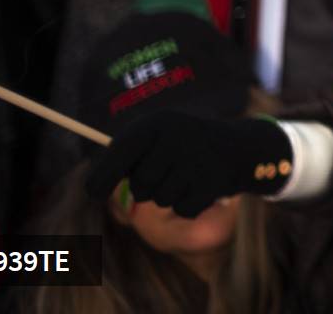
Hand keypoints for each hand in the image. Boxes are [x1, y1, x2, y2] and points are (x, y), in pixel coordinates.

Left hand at [86, 110, 293, 218]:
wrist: (240, 146)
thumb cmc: (184, 145)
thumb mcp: (157, 140)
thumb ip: (126, 160)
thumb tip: (92, 189)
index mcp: (156, 124)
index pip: (118, 155)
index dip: (101, 179)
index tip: (93, 194)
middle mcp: (175, 137)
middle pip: (140, 186)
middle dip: (150, 187)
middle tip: (168, 172)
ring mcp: (196, 159)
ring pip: (161, 200)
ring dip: (171, 195)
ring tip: (187, 176)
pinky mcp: (212, 181)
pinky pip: (183, 209)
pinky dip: (190, 205)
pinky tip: (202, 187)